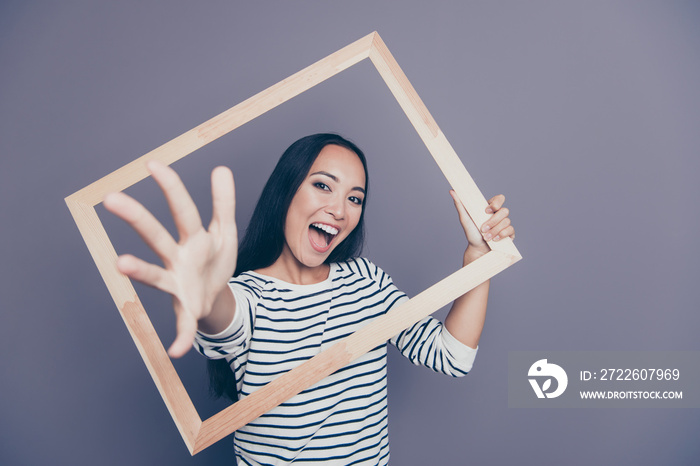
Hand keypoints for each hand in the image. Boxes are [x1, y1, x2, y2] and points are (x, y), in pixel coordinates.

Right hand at [103, 161, 237, 357]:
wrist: (217, 296)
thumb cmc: (214, 260)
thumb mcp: (225, 231)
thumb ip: (224, 202)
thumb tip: (221, 168)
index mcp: (192, 237)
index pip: (181, 209)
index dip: (170, 187)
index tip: (153, 164)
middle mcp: (177, 258)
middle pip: (155, 235)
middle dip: (136, 218)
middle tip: (110, 198)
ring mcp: (177, 283)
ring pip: (155, 275)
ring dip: (138, 270)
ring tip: (119, 264)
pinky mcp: (186, 309)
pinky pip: (181, 324)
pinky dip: (179, 337)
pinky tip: (176, 351)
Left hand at [450, 191, 514, 260]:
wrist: (477, 248)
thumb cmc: (471, 233)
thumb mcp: (465, 219)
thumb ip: (459, 204)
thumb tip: (452, 191)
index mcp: (491, 208)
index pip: (500, 198)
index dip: (496, 202)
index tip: (486, 210)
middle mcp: (499, 215)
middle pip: (504, 211)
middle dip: (493, 221)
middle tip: (483, 229)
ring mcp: (505, 224)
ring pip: (506, 221)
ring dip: (495, 230)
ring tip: (486, 237)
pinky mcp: (509, 233)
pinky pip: (510, 230)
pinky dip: (502, 235)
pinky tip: (494, 240)